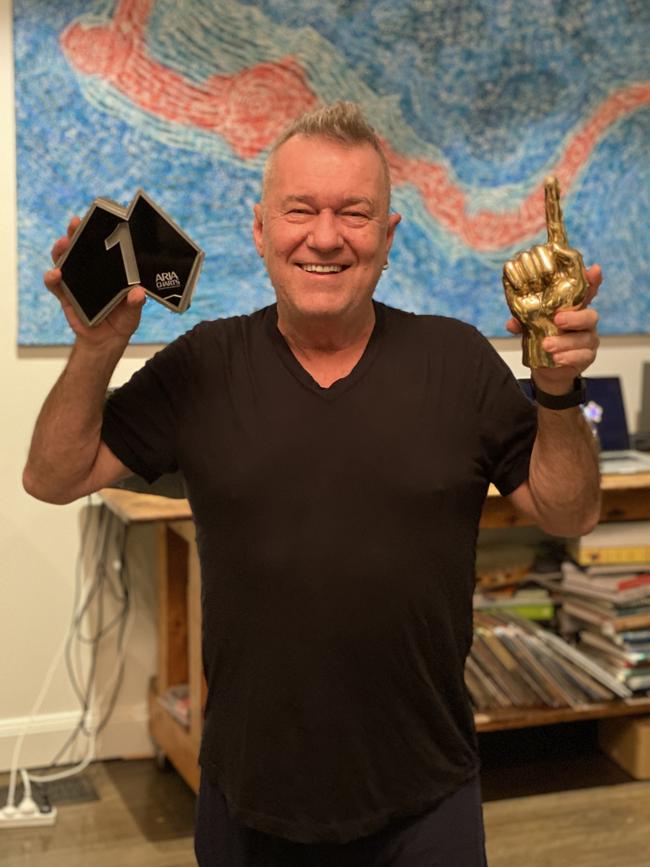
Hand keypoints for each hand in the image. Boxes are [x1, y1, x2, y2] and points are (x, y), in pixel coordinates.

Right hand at [44, 217, 145, 349]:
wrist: (107, 342)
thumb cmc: (122, 321)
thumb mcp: (133, 312)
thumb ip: (135, 304)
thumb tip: (138, 293)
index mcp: (110, 269)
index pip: (104, 245)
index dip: (99, 230)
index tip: (99, 218)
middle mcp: (91, 270)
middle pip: (81, 247)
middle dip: (76, 233)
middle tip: (75, 224)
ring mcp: (76, 281)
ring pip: (64, 260)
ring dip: (61, 250)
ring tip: (63, 244)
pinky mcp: (65, 296)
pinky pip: (55, 285)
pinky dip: (52, 278)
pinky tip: (55, 274)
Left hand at [506, 263, 600, 391]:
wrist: (547, 369)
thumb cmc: (543, 339)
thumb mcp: (531, 328)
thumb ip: (523, 322)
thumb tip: (512, 323)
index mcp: (574, 308)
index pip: (587, 292)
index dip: (592, 281)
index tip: (593, 270)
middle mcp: (585, 322)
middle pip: (590, 315)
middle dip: (574, 318)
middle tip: (557, 320)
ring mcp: (588, 339)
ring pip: (584, 338)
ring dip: (564, 341)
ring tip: (547, 345)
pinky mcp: (587, 356)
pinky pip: (583, 356)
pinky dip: (569, 357)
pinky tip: (557, 358)